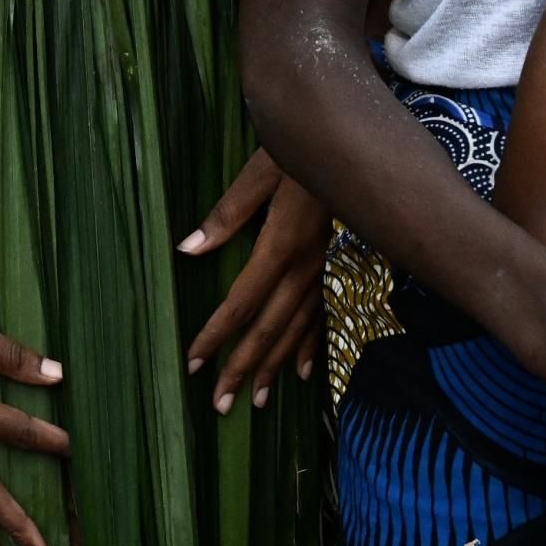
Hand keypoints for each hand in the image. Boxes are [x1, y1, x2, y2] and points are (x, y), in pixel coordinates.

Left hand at [179, 150, 325, 413]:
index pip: (241, 302)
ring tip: (255, 401)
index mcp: (281, 245)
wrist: (357, 140)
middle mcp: (307, 268)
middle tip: (220, 405)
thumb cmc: (301, 147)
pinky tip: (304, 372)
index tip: (194, 364)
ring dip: (275, 368)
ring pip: (298, 331)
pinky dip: (313, 348)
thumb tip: (188, 249)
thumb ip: (227, 214)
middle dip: (242, 368)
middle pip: (269, 329)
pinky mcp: (343, 268)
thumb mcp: (260, 172)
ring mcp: (329, 271)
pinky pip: (326, 318)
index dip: (216, 336)